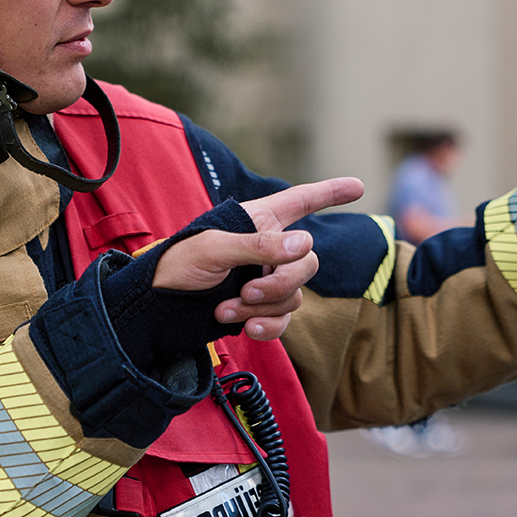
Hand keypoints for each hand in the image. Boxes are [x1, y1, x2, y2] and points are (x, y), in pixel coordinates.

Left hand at [153, 177, 364, 339]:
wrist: (158, 306)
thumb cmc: (178, 263)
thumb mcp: (213, 247)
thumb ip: (258, 245)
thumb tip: (304, 244)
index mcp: (259, 220)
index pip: (302, 201)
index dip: (330, 192)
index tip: (358, 186)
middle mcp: (269, 248)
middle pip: (306, 261)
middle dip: (281, 282)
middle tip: (247, 291)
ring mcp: (266, 280)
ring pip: (295, 295)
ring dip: (263, 307)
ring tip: (226, 309)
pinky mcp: (261, 309)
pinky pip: (284, 320)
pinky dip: (268, 327)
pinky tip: (248, 330)